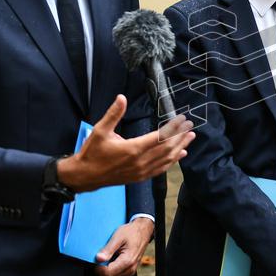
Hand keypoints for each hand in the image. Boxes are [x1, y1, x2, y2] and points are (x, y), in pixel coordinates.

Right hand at [58, 95, 194, 191]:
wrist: (85, 176)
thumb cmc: (92, 152)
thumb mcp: (100, 130)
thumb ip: (113, 114)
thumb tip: (121, 97)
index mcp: (133, 149)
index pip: (159, 137)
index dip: (173, 128)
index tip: (182, 120)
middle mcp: (140, 162)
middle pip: (167, 149)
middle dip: (180, 137)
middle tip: (190, 128)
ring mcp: (141, 171)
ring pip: (166, 160)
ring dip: (179, 148)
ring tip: (189, 139)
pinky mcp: (140, 177)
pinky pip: (160, 169)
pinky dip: (172, 162)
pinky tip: (179, 155)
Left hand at [94, 217, 153, 275]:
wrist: (143, 231)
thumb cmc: (131, 232)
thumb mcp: (118, 237)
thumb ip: (108, 249)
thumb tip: (98, 259)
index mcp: (127, 261)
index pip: (107, 273)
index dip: (98, 267)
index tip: (96, 258)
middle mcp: (130, 269)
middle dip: (102, 269)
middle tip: (102, 256)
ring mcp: (131, 271)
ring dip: (106, 269)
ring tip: (109, 256)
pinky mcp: (130, 270)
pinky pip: (116, 275)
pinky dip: (112, 269)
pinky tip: (113, 259)